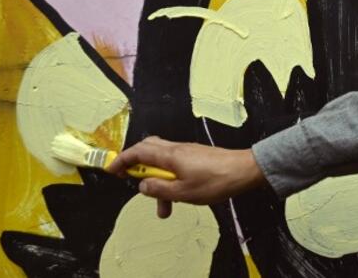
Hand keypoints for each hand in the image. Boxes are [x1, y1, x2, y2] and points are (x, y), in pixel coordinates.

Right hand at [106, 136, 266, 218]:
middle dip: (136, 165)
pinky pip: (176, 165)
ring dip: (158, 182)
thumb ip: (159, 189)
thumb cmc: (217, 181)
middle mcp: (177, 149)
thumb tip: (142, 184)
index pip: (138, 151)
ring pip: (163, 161)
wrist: (245, 171)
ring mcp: (188, 152)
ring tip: (163, 208)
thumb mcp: (183, 192)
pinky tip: (178, 198)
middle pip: (148, 149)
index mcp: (170, 155)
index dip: (122, 159)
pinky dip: (171, 180)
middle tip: (130, 180)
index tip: (111, 170)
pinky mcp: (197, 157)